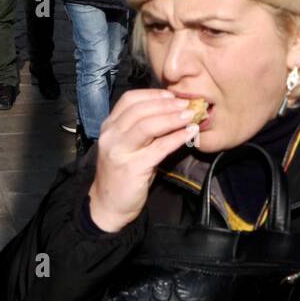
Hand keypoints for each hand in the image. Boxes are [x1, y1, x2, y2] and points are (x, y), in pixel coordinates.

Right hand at [88, 89, 199, 232]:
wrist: (109, 206)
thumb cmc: (123, 173)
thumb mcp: (129, 145)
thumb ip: (142, 128)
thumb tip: (172, 109)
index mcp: (109, 126)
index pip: (129, 100)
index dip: (152, 94)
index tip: (172, 95)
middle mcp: (111, 136)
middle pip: (139, 110)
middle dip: (165, 104)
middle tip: (187, 103)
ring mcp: (119, 152)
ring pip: (147, 126)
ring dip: (172, 118)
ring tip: (190, 115)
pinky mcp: (132, 168)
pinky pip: (158, 148)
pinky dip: (176, 138)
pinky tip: (189, 134)